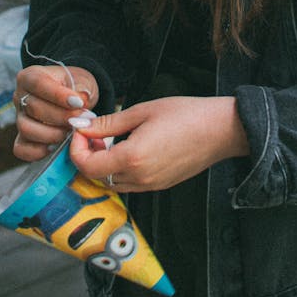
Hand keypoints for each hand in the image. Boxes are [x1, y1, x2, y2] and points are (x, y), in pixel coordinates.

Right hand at [13, 64, 98, 161]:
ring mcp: (19, 118)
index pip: (38, 84)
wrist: (72, 99)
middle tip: (81, 120)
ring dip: (52, 134)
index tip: (79, 102)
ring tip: (70, 132)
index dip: (58, 95)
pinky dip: (38, 151)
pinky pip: (21, 149)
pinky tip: (56, 146)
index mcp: (30, 77)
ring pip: (26, 129)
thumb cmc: (74, 87)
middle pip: (34, 108)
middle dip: (61, 117)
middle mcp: (20, 97)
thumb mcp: (82, 80)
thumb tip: (81, 100)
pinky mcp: (21, 138)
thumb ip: (82, 89)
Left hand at [68, 95, 249, 191]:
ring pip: (112, 183)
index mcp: (131, 158)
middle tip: (94, 133)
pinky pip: (129, 183)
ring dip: (103, 164)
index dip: (76, 149)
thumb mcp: (142, 112)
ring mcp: (150, 185)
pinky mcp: (160, 185)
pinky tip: (129, 148)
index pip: (87, 165)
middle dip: (88, 156)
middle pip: (96, 177)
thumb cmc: (185, 115)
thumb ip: (108, 123)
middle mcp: (139, 178)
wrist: (220, 130)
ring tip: (112, 139)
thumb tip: (82, 126)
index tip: (81, 131)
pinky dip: (120, 170)